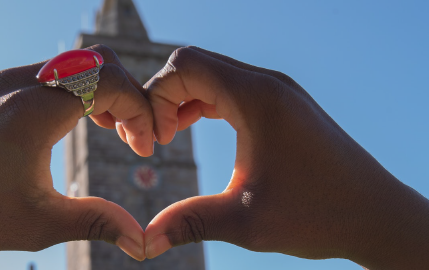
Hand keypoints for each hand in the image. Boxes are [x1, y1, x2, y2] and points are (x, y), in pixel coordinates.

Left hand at [0, 45, 151, 268]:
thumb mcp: (40, 225)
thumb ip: (97, 222)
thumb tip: (142, 242)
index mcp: (31, 113)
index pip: (109, 81)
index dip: (140, 110)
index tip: (145, 146)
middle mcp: (19, 84)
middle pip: (99, 61)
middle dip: (129, 95)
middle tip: (134, 137)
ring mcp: (5, 80)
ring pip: (78, 62)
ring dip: (106, 91)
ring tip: (115, 130)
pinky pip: (55, 71)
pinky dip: (81, 90)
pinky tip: (84, 123)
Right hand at [143, 46, 428, 268]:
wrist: (374, 214)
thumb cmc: (318, 215)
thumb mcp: (245, 222)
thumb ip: (190, 222)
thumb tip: (145, 242)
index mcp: (257, 98)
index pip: (184, 66)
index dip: (156, 99)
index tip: (156, 143)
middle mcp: (267, 84)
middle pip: (193, 64)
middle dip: (163, 97)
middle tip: (157, 139)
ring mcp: (275, 90)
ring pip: (210, 73)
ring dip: (181, 99)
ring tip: (170, 135)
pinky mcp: (280, 103)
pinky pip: (228, 87)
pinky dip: (202, 101)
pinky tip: (191, 127)